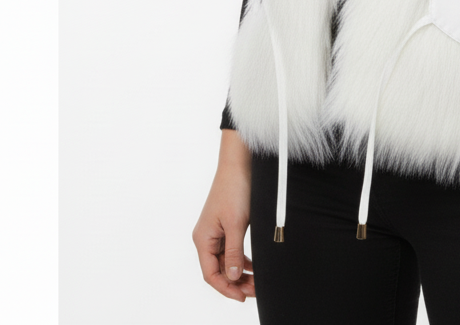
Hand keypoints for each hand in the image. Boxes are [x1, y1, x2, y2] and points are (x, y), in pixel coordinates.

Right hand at [192, 130, 255, 301]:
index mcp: (203, 239)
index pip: (211, 274)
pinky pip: (231, 249)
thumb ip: (234, 252)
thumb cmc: (235, 189)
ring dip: (240, 272)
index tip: (243, 297)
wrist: (239, 162)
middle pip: (218, 269)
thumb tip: (233, 277)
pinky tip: (253, 266)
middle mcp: (206, 237)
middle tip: (255, 290)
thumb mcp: (236, 223)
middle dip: (235, 282)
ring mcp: (215, 231)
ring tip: (256, 282)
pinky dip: (241, 259)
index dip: (226, 288)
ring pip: (226, 260)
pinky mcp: (226, 224)